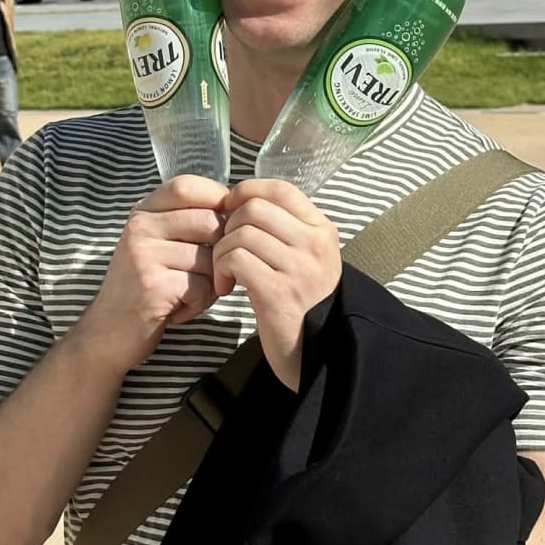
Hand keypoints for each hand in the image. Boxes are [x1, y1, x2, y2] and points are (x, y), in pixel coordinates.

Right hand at [73, 175, 228, 377]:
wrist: (106, 334)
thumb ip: (186, 221)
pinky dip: (199, 304)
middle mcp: (140, 228)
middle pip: (208, 221)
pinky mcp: (152, 286)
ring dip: (212, 283)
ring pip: (210, 258)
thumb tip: (236, 205)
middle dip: (222, 250)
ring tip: (191, 294)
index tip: (227, 221)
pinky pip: (202, 287)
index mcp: (143, 212)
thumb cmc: (144, 286)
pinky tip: (180, 310)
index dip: (216, 198)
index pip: (187, 186)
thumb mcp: (156, 243)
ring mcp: (144, 255)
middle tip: (210, 273)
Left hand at [213, 179, 340, 391]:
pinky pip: (236, 259)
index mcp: (322, 230)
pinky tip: (226, 287)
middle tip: (227, 249)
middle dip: (230, 225)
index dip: (248, 192)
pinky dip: (222, 269)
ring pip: (241, 232)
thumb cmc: (305, 305)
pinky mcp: (277, 292)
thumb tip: (242, 203)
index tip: (232, 211)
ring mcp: (298, 268)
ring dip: (222, 251)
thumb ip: (286, 231)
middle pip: (254, 208)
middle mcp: (314, 244)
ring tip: (226, 272)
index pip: (280, 189)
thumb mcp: (307, 259)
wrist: (321, 356)